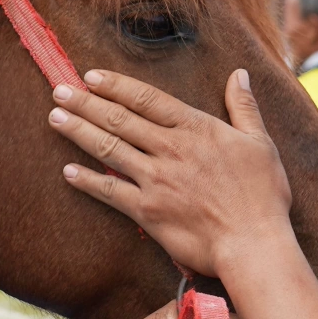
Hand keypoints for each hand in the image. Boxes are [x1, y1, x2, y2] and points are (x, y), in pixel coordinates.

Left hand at [48, 69, 292, 279]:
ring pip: (108, 148)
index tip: (91, 76)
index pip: (147, 98)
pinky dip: (87, 181)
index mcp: (195, 129)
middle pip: (118, 119)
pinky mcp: (147, 211)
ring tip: (54, 117)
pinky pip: (110, 192)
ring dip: (78, 131)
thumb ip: (244, 107)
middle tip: (58, 89)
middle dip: (85, 102)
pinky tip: (68, 171)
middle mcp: (169, 149)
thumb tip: (240, 74)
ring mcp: (155, 180)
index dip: (116, 85)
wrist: (253, 244)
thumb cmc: (262, 195)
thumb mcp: (260, 143)